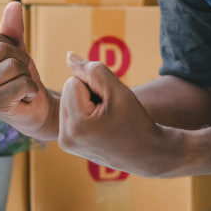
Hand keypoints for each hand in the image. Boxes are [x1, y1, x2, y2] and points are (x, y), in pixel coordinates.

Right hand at [0, 1, 57, 139]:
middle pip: (1, 50)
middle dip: (20, 59)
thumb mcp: (15, 48)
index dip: (7, 43)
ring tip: (21, 86)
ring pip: (13, 66)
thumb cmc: (20, 77)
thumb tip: (14, 4)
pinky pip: (22, 83)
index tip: (11, 59)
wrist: (34, 109)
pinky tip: (25, 97)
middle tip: (20, 75)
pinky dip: (32, 89)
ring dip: (26, 75)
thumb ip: (12, 27)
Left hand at [58, 52, 181, 176]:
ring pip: (67, 100)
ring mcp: (65, 143)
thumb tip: (68, 56)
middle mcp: (66, 137)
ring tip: (104, 118)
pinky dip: (82, 112)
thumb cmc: (135, 120)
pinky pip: (68, 113)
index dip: (94, 85)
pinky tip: (98, 124)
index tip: (110, 104)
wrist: (146, 153)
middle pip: (67, 91)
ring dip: (85, 102)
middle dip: (88, 93)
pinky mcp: (67, 144)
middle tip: (108, 111)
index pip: (72, 82)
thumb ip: (92, 70)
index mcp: (77, 125)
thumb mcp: (118, 91)